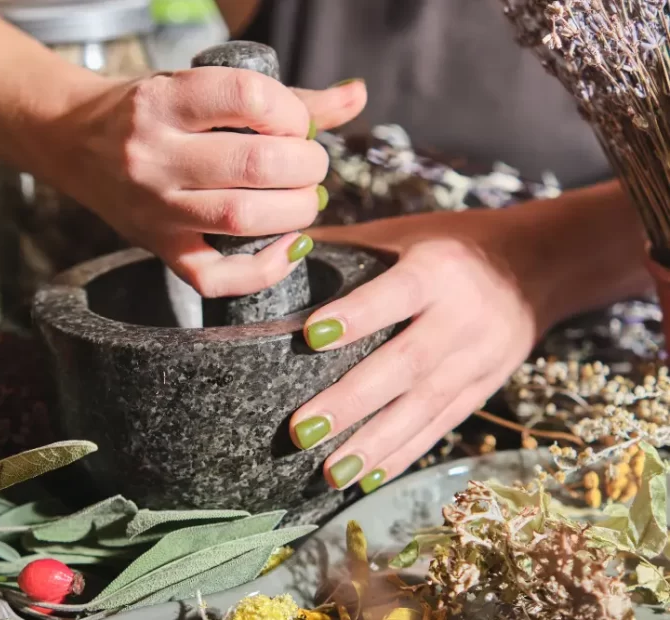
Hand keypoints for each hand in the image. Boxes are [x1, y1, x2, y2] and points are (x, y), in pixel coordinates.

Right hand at [40, 70, 365, 296]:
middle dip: (306, 166)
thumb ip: (280, 96)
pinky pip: (215, 278)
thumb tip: (355, 96)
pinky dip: (264, 269)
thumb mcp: (198, 86)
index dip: (292, 112)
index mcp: (163, 100)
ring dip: (295, 212)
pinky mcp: (159, 248)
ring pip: (240, 218)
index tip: (298, 124)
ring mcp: (155, 208)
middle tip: (310, 166)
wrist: (74, 143)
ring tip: (303, 200)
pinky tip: (287, 247)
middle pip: (254, 165)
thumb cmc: (147, 112)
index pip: (247, 97)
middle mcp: (153, 155)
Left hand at [288, 208, 553, 492]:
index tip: (310, 336)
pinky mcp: (483, 389)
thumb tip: (272, 255)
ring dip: (375, 444)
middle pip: (406, 364)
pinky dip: (403, 454)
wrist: (537, 267)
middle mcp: (463, 317)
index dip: (357, 315)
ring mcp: (478, 359)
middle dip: (353, 401)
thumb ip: (346, 247)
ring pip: (423, 406)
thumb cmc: (449, 246)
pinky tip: (367, 477)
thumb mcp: (405, 233)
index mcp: (439, 269)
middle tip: (302, 431)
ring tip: (330, 473)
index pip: (395, 294)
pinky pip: (440, 426)